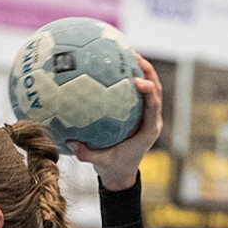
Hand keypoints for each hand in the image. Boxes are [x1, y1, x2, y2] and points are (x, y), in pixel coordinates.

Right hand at [72, 53, 162, 191]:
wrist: (121, 174)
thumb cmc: (112, 167)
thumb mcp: (100, 163)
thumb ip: (87, 154)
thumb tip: (71, 142)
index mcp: (148, 131)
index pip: (153, 107)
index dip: (149, 91)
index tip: (137, 80)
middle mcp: (152, 120)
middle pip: (156, 91)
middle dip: (148, 71)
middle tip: (134, 54)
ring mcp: (148, 116)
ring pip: (151, 88)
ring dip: (142, 70)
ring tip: (128, 53)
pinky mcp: (141, 114)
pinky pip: (139, 93)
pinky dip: (131, 78)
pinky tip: (115, 68)